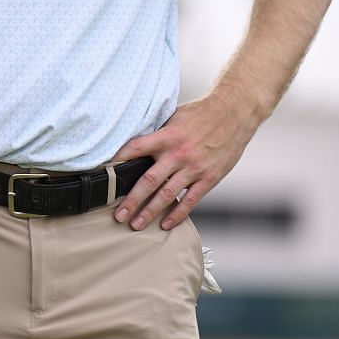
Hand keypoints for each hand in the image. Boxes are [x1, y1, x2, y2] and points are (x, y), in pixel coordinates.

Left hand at [109, 92, 260, 230]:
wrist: (235, 113)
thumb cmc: (201, 113)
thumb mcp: (174, 116)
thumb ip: (157, 132)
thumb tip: (134, 142)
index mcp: (167, 136)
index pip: (135, 149)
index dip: (117, 161)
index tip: (102, 175)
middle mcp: (178, 154)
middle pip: (148, 181)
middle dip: (131, 201)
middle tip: (118, 216)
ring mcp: (194, 168)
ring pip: (167, 195)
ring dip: (150, 212)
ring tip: (136, 225)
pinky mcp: (209, 178)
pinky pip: (190, 200)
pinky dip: (177, 214)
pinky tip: (165, 224)